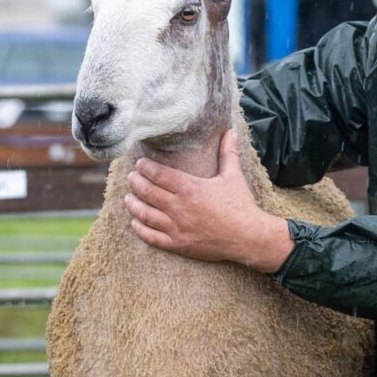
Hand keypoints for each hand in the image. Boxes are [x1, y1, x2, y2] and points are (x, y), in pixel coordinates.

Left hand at [123, 131, 293, 271]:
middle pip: (148, 192)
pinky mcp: (178, 244)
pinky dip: (139, 229)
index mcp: (190, 188)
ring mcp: (176, 227)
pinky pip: (151, 237)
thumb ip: (228, 153)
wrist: (248, 237)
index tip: (140, 164)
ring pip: (145, 214)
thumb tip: (230, 131)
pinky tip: (134, 222)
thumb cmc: (241, 205)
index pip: (159, 174)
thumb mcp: (234, 176)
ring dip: (133, 205)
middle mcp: (179, 207)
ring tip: (127, 198)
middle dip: (136, 183)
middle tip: (131, 178)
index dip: (145, 168)